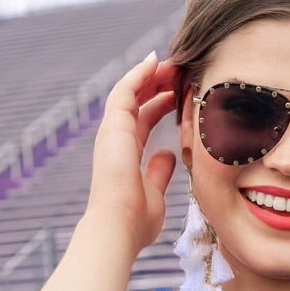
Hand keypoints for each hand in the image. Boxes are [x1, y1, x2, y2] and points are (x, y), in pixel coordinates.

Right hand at [85, 52, 178, 257]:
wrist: (118, 229)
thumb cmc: (136, 222)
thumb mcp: (155, 193)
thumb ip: (159, 172)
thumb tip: (168, 154)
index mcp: (126, 156)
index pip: (143, 121)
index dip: (159, 105)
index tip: (177, 95)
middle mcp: (116, 141)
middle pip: (136, 102)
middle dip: (156, 84)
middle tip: (177, 72)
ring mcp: (112, 132)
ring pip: (130, 91)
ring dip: (149, 74)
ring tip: (170, 61)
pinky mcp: (113, 126)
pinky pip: (125, 90)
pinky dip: (139, 74)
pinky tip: (155, 62)